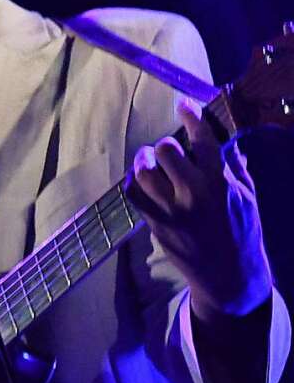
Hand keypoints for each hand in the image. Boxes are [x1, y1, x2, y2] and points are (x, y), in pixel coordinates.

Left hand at [129, 99, 272, 320]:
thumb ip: (235, 167)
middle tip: (168, 150)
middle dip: (166, 145)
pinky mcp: (156, 225)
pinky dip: (133, 182)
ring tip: (149, 160)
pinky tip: (141, 179)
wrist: (229, 278)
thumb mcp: (248, 198)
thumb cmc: (243, 234)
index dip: (191, 116)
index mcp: (221, 184)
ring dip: (144, 160)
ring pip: (144, 172)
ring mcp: (172, 211)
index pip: (203, 140)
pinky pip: (133, 195)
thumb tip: (227, 140)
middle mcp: (194, 195)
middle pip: (166, 151)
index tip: (183, 104)